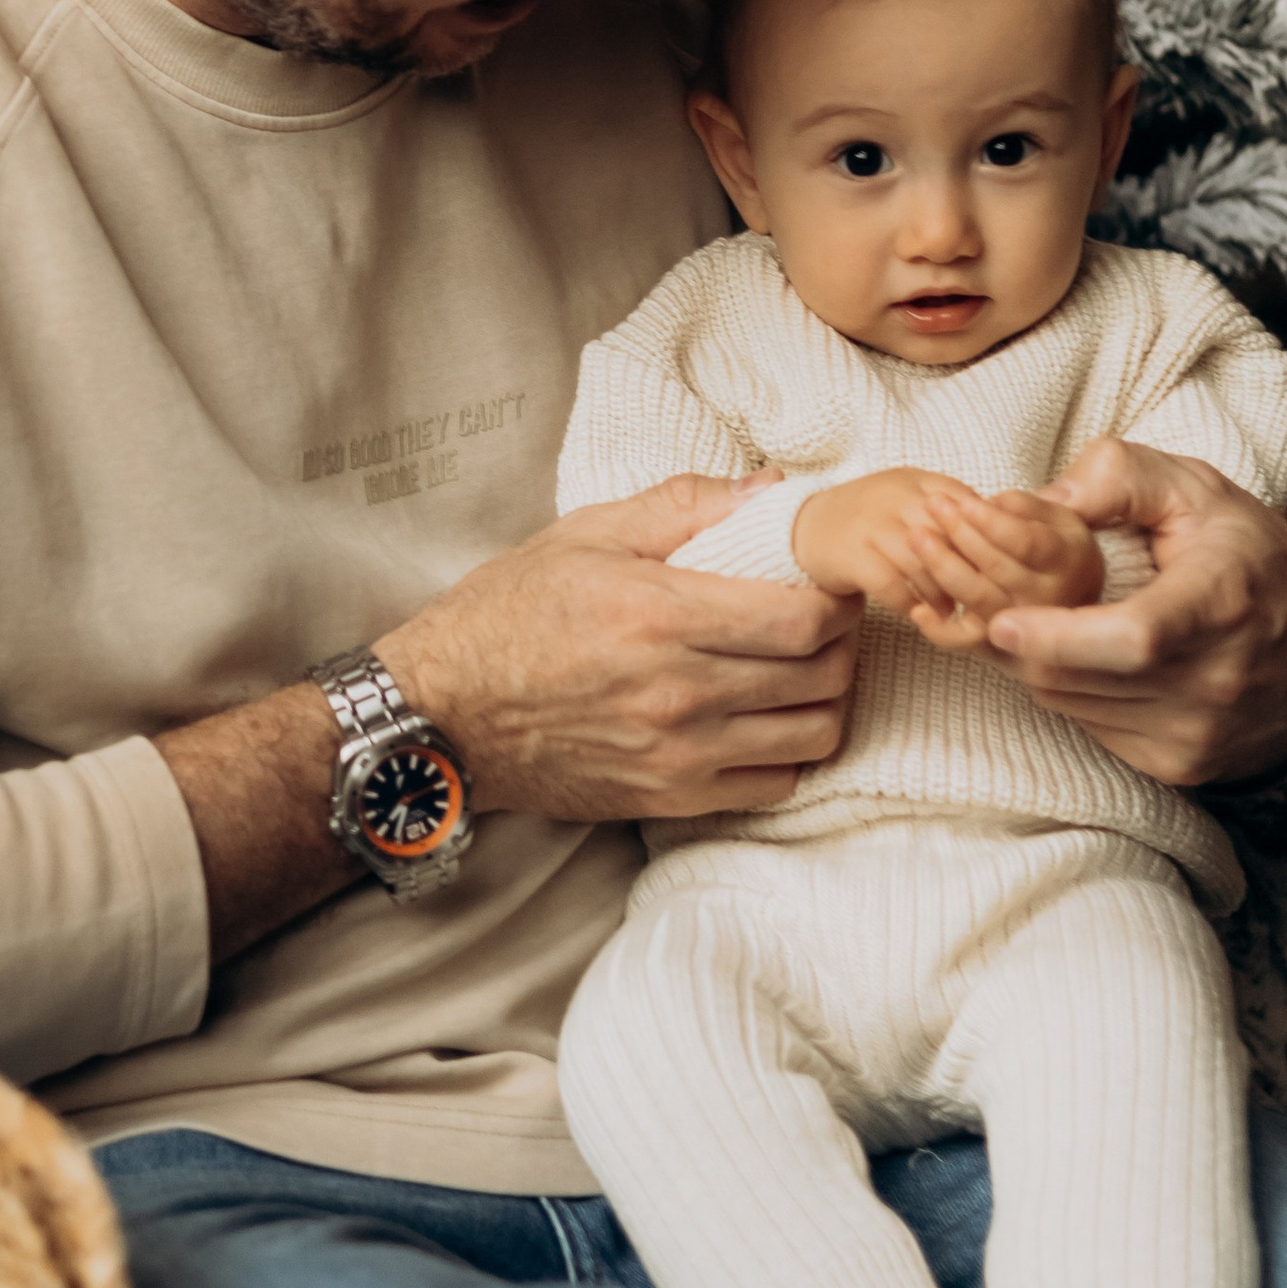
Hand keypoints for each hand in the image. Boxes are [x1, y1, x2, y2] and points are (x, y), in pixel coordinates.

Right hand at [383, 477, 858, 821]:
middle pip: (819, 675)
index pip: (801, 618)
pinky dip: (792, 752)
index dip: (836, 599)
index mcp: (659, 614)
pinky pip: (774, 785)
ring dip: (827, 698)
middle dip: (841, 642)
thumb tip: (772, 489)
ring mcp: (677, 753)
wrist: (446, 714)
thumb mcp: (585, 533)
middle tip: (826, 620)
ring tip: (806, 669)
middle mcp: (677, 691)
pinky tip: (771, 720)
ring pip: (812, 734)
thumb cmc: (508, 614)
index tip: (828, 582)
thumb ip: (684, 505)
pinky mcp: (670, 798)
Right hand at [791, 469, 990, 629]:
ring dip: (943, 592)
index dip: (988, 540)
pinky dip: (911, 604)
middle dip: (969, 570)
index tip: (1002, 568)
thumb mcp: (911, 500)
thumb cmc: (871, 520)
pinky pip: (892, 585)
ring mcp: (872, 525)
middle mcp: (896, 497)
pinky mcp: (852, 555)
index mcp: (918, 481)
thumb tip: (1002, 542)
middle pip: (949, 535)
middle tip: (986, 598)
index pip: (967, 506)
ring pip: (924, 563)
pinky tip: (920, 616)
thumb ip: (951, 511)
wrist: (805, 526)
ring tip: (953, 610)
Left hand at [900, 487, 1105, 654]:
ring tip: (916, 536)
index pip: (1025, 542)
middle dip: (959, 534)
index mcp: (1067, 560)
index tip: (962, 502)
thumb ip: (1024, 506)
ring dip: (942, 568)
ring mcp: (1028, 631)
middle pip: (996, 568)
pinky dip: (939, 630)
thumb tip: (987, 506)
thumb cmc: (1056, 548)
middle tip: (931, 505)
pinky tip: (917, 608)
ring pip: (978, 600)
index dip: (990, 521)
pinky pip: (967, 642)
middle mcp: (1050, 600)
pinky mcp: (1004, 652)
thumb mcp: (1055, 517)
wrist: (1075, 603)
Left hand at [982, 438, 1286, 790]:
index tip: (1001, 618)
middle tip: (1006, 602)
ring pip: (1073, 707)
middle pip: (1080, 678)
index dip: (1058, 635)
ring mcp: (1200, 735)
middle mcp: (1215, 683)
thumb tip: (1037, 501)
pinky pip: (1093, 731)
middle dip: (1024, 642)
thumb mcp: (1196, 489)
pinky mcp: (1185, 767)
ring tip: (1050, 624)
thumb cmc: (1252, 555)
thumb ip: (1118, 476)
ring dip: (1045, 668)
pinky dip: (1075, 694)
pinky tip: (1088, 659)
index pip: (1131, 639)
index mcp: (1220, 606)